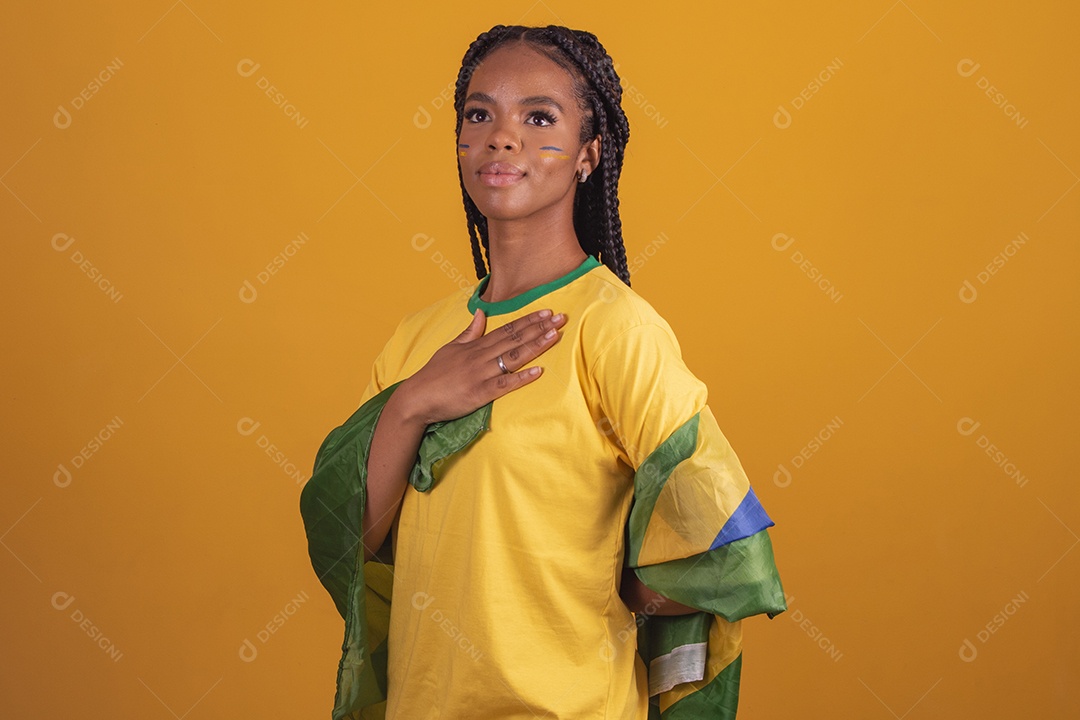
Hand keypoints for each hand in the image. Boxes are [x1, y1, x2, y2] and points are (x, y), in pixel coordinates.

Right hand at [396, 308, 565, 425]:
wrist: (417, 397)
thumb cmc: (434, 374)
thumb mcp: (451, 347)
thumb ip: (470, 331)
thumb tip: (481, 312)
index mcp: (475, 346)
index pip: (507, 329)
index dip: (528, 320)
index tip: (546, 311)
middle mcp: (480, 356)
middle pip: (515, 339)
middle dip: (539, 328)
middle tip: (560, 318)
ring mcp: (481, 374)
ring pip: (513, 357)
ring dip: (535, 346)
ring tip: (554, 335)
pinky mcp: (479, 393)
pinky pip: (504, 384)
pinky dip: (522, 377)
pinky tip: (539, 371)